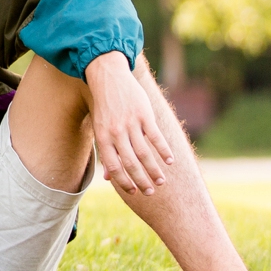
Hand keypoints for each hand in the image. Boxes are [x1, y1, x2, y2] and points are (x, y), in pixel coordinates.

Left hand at [83, 52, 173, 194]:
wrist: (108, 78)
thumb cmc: (105, 107)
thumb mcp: (100, 128)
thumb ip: (106, 152)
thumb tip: (108, 178)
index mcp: (103, 138)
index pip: (114, 167)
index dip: (124, 182)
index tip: (134, 192)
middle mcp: (116, 132)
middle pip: (131, 163)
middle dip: (142, 181)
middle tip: (151, 192)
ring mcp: (131, 123)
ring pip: (145, 153)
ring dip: (154, 170)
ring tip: (161, 181)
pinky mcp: (144, 114)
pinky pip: (155, 136)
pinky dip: (164, 150)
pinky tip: (170, 161)